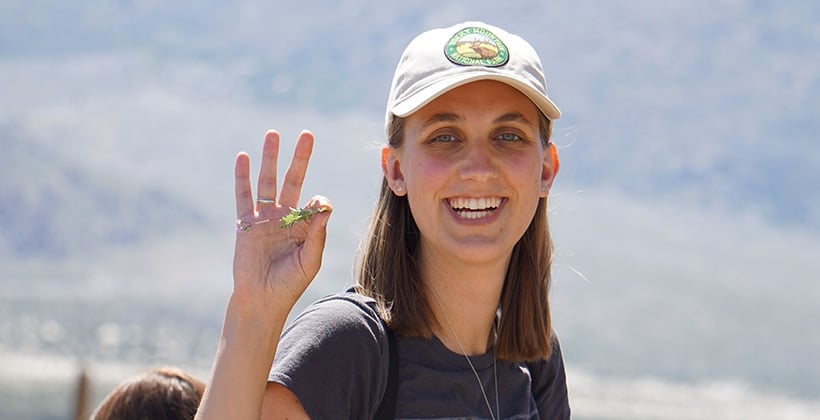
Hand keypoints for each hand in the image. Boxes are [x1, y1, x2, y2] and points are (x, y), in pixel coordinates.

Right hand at [232, 130, 331, 311]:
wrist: (261, 299)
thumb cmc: (289, 284)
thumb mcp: (309, 261)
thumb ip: (317, 235)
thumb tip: (324, 206)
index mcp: (305, 225)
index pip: (314, 202)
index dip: (318, 202)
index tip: (317, 209)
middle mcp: (285, 217)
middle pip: (293, 179)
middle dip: (300, 158)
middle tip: (307, 134)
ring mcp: (265, 218)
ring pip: (268, 181)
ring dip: (270, 158)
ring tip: (273, 134)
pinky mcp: (246, 223)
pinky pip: (244, 196)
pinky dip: (242, 177)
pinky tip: (243, 157)